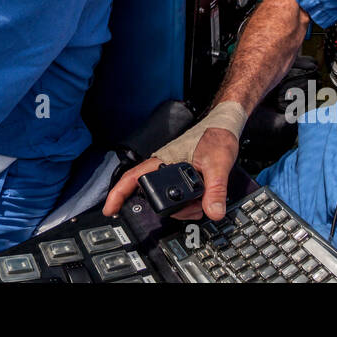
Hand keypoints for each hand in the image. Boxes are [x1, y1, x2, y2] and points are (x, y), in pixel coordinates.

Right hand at [102, 127, 238, 220]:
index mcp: (163, 160)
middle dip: (173, 209)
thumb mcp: (218, 163)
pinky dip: (190, 204)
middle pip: (153, 197)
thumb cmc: (216, 135)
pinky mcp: (182, 178)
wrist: (225, 125)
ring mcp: (173, 173)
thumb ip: (215, 189)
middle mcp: (164, 167)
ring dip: (185, 207)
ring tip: (203, 201)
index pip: (133, 178)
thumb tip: (213, 211)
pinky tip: (201, 201)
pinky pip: (180, 197)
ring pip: (169, 200)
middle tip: (191, 209)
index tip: (110, 209)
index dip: (118, 194)